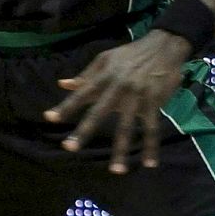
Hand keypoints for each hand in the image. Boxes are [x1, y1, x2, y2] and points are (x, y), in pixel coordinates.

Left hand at [43, 31, 189, 171]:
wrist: (164, 45)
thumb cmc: (131, 53)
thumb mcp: (106, 58)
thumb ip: (85, 75)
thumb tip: (62, 84)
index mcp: (105, 76)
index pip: (81, 93)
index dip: (66, 106)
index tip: (49, 118)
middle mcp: (118, 87)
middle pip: (99, 113)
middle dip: (84, 131)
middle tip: (69, 148)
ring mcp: (137, 97)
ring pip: (127, 127)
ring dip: (121, 150)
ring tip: (116, 170)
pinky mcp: (154, 103)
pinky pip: (152, 128)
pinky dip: (151, 146)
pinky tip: (150, 163)